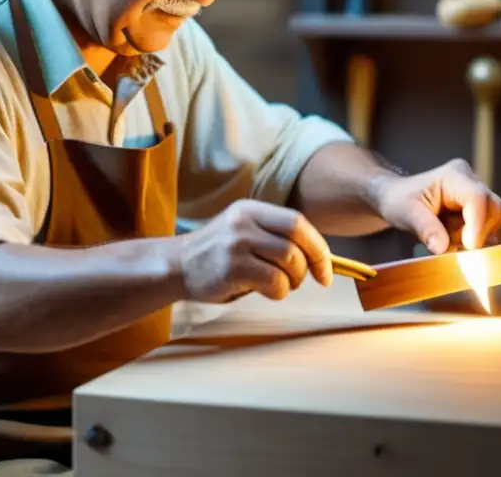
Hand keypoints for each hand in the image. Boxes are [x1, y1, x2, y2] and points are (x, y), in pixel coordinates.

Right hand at [178, 199, 332, 302]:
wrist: (176, 266)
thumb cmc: (217, 255)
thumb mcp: (243, 231)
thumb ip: (273, 235)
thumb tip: (318, 255)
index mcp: (251, 209)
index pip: (297, 221)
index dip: (317, 246)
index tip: (324, 269)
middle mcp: (244, 221)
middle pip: (296, 240)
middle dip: (312, 263)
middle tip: (310, 280)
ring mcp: (237, 243)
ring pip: (289, 261)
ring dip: (293, 280)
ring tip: (282, 285)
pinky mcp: (232, 268)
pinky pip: (274, 282)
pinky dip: (279, 292)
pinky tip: (266, 292)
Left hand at [373, 158, 500, 254]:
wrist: (398, 198)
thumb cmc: (400, 201)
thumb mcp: (406, 213)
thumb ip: (425, 228)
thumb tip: (442, 248)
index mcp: (453, 176)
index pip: (477, 198)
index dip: (477, 225)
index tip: (468, 247)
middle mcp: (470, 180)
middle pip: (494, 209)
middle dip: (478, 233)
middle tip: (454, 245)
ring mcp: (477, 193)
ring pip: (496, 219)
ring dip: (477, 237)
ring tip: (451, 239)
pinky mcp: (480, 208)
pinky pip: (491, 227)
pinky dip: (477, 238)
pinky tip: (456, 238)